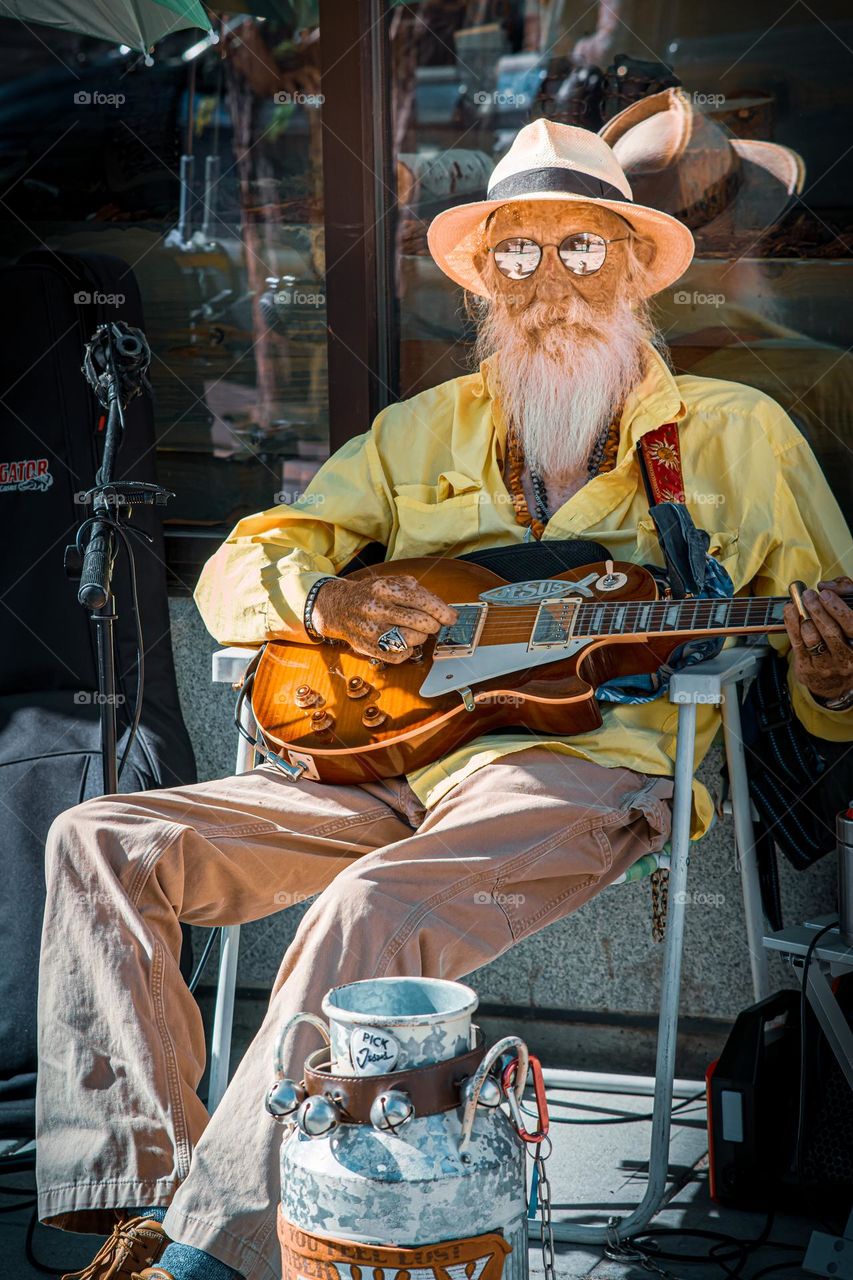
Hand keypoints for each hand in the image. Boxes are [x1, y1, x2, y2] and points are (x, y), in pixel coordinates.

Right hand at [311, 575, 457, 664]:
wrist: (339, 608)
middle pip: (421, 622)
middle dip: (433, 625)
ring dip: (421, 637)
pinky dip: (408, 650)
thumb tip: (448, 612)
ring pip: (413, 640)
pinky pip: (401, 655)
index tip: (451, 618)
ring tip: (414, 631)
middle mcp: (377, 609)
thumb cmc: (371, 594)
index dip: (442, 612)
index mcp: (385, 589)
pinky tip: (402, 641)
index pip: (422, 601)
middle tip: (431, 624)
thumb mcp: (392, 583)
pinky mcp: (370, 648)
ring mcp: (372, 630)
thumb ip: (420, 593)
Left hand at [783, 577, 852, 702]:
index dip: (839, 609)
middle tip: (809, 595)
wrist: (834, 682)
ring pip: (813, 638)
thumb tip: (827, 585)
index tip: (826, 594)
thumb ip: (846, 599)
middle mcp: (848, 659)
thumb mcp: (849, 626)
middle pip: (832, 632)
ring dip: (804, 617)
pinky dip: (792, 624)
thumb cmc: (844, 644)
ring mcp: (828, 666)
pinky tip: (790, 611)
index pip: (852, 626)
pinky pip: (797, 643)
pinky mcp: (809, 669)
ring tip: (800, 602)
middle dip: (818, 610)